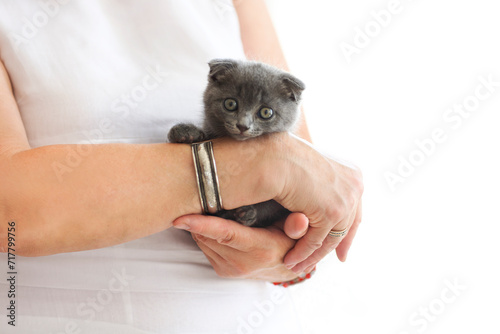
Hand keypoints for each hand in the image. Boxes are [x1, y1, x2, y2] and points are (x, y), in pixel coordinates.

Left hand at [172, 212, 308, 281]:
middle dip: (198, 218)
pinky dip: (205, 234)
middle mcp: (243, 264)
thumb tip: (301, 221)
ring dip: (200, 226)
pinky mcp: (223, 271)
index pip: (226, 234)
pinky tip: (215, 224)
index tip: (180, 218)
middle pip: (208, 236)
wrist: (287, 266)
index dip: (202, 225)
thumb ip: (299, 224)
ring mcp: (231, 270)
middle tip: (198, 197)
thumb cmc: (290, 240)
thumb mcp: (298, 230)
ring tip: (211, 209)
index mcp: (261, 250)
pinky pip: (204, 247)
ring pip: (202, 241)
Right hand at [265, 133, 363, 272]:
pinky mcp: (333, 212)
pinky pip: (316, 241)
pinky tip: (291, 260)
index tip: (342, 250)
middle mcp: (356, 187)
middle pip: (347, 227)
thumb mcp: (312, 175)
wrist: (275, 158)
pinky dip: (302, 253)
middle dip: (335, 249)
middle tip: (323, 264)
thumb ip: (321, 190)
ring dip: (313, 256)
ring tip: (297, 266)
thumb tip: (321, 206)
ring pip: (331, 238)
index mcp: (353, 175)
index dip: (348, 233)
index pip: (355, 211)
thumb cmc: (284, 161)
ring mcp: (346, 200)